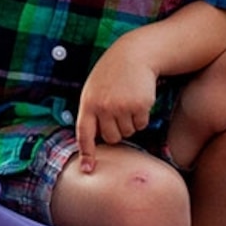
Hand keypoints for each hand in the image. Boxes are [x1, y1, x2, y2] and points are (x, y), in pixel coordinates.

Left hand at [73, 30, 164, 164]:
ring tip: (128, 101)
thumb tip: (95, 139)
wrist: (134, 55)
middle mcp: (103, 107)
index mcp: (88, 103)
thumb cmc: (112, 74)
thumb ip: (92, 111)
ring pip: (128, 132)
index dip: (87, 154)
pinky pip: (141, 124)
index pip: (84, 134)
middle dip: (116, 131)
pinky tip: (139, 100)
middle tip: (119, 112)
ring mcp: (121, 107)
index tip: (88, 170)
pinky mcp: (139, 106)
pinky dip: (142, 117)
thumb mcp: (94, 88)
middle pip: (111, 138)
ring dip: (130, 122)